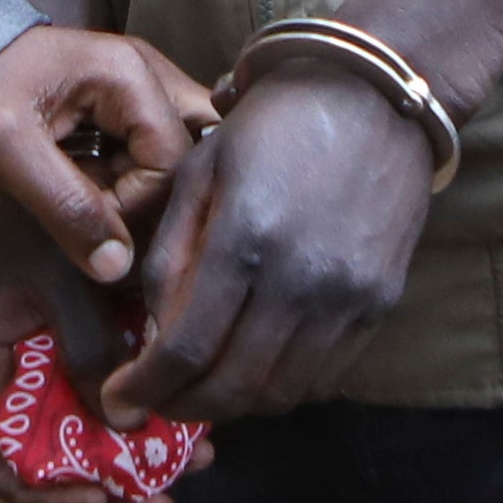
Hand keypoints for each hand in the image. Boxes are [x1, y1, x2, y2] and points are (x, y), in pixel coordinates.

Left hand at [0, 24, 214, 286]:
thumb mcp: (5, 151)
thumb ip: (65, 205)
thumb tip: (117, 268)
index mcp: (127, 72)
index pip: (173, 159)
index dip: (139, 207)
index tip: (92, 228)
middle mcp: (145, 73)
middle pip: (194, 148)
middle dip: (160, 198)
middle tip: (113, 224)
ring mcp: (134, 89)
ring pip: (176, 154)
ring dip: (145, 194)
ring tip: (100, 211)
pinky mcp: (117, 109)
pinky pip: (150, 153)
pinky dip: (131, 185)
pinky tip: (97, 200)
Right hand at [0, 199, 186, 502]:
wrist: (70, 157)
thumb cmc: (48, 211)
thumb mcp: (66, 276)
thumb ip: (90, 347)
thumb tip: (127, 428)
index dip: (36, 494)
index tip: (93, 494)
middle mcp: (23, 376)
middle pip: (51, 467)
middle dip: (107, 494)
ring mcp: (62, 365)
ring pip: (95, 441)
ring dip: (142, 464)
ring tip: (199, 463)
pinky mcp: (101, 348)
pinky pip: (123, 401)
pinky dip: (157, 422)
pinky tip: (202, 426)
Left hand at [108, 55, 440, 424]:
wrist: (373, 95)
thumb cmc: (272, 125)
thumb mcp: (198, 172)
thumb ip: (170, 255)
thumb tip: (155, 334)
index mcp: (245, 240)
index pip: (187, 349)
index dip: (147, 388)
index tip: (121, 401)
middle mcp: (301, 281)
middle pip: (234, 387)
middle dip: (183, 406)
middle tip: (156, 402)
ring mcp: (348, 299)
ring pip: (281, 394)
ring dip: (234, 403)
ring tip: (204, 385)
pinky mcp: (381, 303)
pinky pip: (324, 376)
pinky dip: (282, 386)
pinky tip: (256, 363)